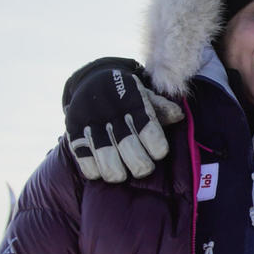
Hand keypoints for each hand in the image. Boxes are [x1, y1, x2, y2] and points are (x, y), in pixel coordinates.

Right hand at [63, 58, 182, 181]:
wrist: (91, 79)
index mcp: (133, 103)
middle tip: (143, 167)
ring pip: (108, 162)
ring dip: (119, 173)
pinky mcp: (74, 133)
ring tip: (122, 172)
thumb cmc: (126, 95)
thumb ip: (162, 108)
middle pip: (130, 150)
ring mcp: (91, 124)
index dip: (157, 147)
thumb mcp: (145, 95)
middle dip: (141, 166)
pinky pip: (86, 164)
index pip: (150, 130)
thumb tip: (179, 116)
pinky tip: (102, 168)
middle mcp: (112, 114)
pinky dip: (96, 171)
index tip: (158, 152)